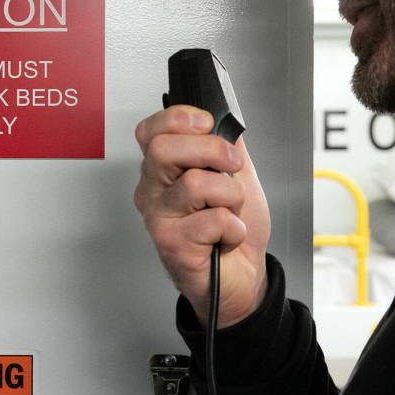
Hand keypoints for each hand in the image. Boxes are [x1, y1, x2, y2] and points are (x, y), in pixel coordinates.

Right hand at [134, 105, 270, 327]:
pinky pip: (214, 219)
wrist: (243, 275)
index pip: (150, 131)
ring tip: (230, 211)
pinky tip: (226, 237)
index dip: (180, 119)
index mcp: (163, 171)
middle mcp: (153, 193)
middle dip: (211, 150)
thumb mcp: (235, 174)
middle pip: (163, 149)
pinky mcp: (172, 244)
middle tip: (230, 168)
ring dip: (231, 196)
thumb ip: (225, 143)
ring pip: (196, 183)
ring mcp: (159, 219)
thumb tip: (223, 118)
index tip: (207, 125)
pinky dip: (234, 228)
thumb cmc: (232, 230)